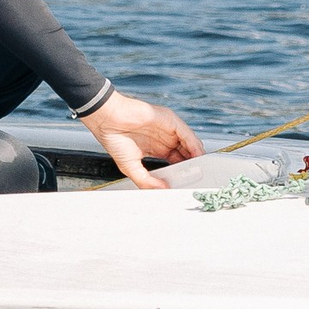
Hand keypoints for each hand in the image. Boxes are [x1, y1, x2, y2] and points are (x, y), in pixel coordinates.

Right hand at [83, 90, 203, 188]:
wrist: (107, 119)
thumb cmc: (114, 138)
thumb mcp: (130, 167)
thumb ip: (147, 180)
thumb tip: (162, 189)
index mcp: (155, 148)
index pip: (175, 161)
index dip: (182, 171)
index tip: (187, 183)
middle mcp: (163, 138)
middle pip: (184, 153)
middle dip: (191, 165)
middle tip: (198, 178)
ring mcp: (167, 129)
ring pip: (188, 143)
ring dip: (196, 156)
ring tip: (201, 170)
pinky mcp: (169, 120)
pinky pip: (186, 133)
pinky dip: (194, 145)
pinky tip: (197, 156)